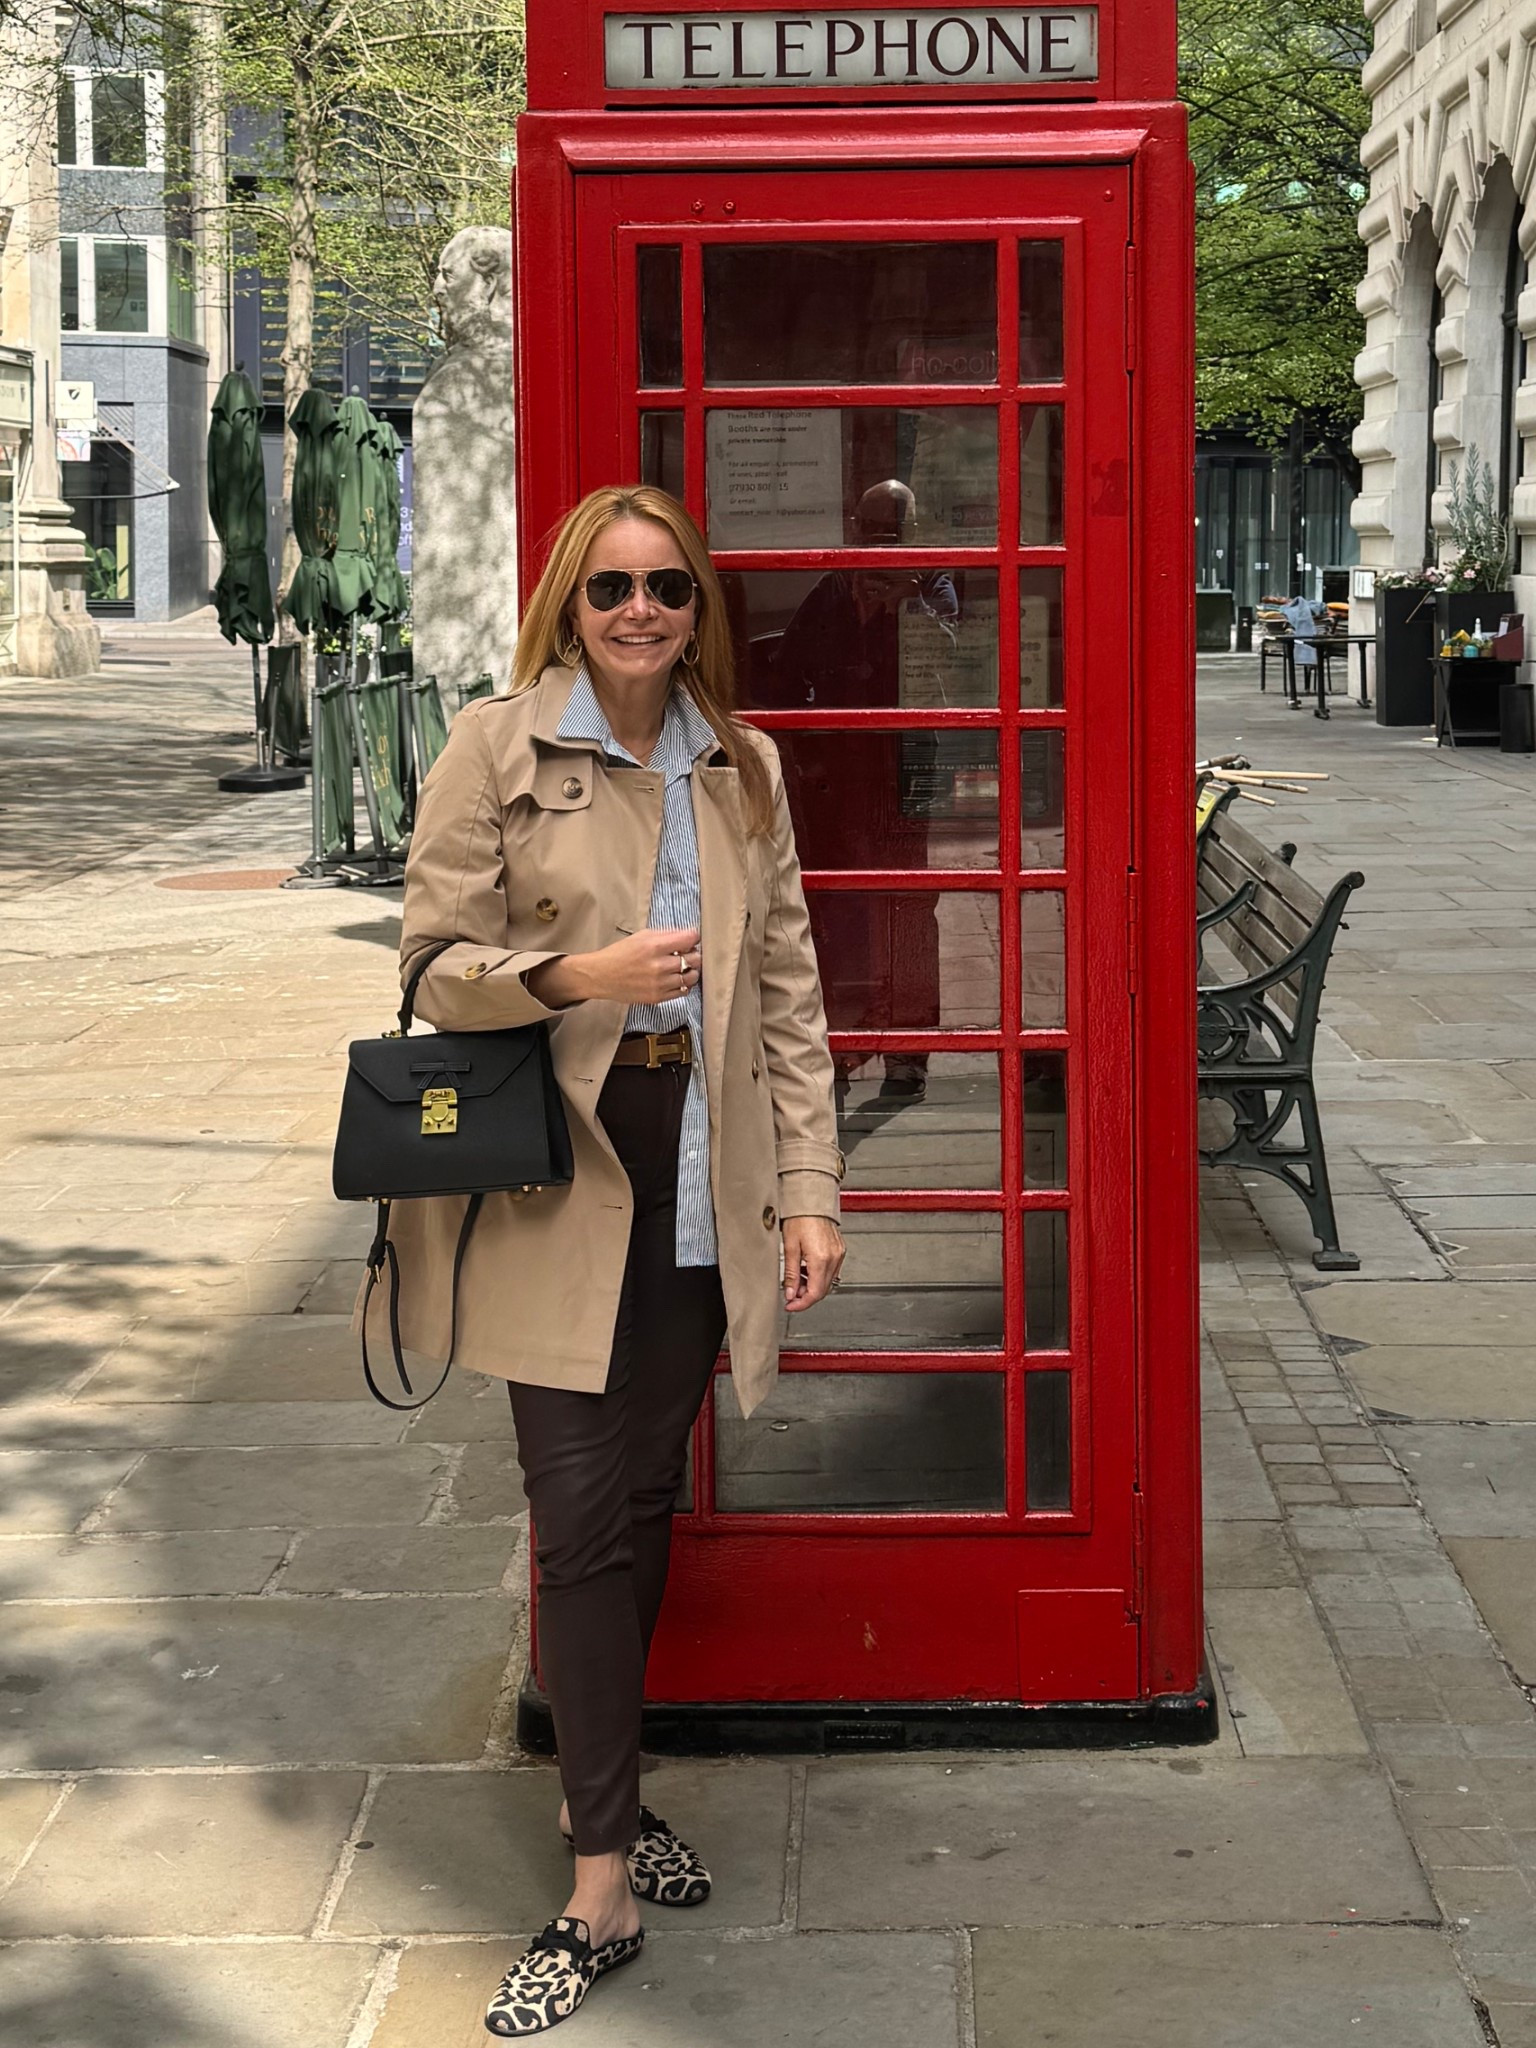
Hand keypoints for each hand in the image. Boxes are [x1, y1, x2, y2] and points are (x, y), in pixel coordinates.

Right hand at [527, 927, 699, 1008]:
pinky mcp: (657, 997)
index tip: (691, 939)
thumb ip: (666, 934)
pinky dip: (684, 984)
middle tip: (688, 953)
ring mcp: (659, 984)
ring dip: (691, 971)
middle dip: (694, 954)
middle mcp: (659, 965)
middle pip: (695, 959)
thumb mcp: (641, 936)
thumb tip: (688, 935)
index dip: (694, 937)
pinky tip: (676, 979)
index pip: (690, 938)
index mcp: (655, 946)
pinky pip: (683, 992)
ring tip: (683, 968)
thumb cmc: (620, 954)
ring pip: (692, 977)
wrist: (601, 976)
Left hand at [782, 1215, 844, 1312]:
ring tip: (796, 1278)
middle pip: (823, 1290)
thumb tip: (790, 1293)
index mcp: (821, 1259)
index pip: (815, 1293)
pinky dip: (818, 1275)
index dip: (801, 1304)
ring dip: (812, 1286)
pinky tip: (806, 1269)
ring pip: (827, 1282)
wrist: (812, 1200)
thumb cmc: (800, 1217)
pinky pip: (831, 1271)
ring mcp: (839, 1254)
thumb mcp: (790, 1247)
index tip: (791, 1306)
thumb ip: (790, 1274)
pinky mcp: (839, 1250)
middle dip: (806, 1296)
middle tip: (790, 1293)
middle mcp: (834, 1258)